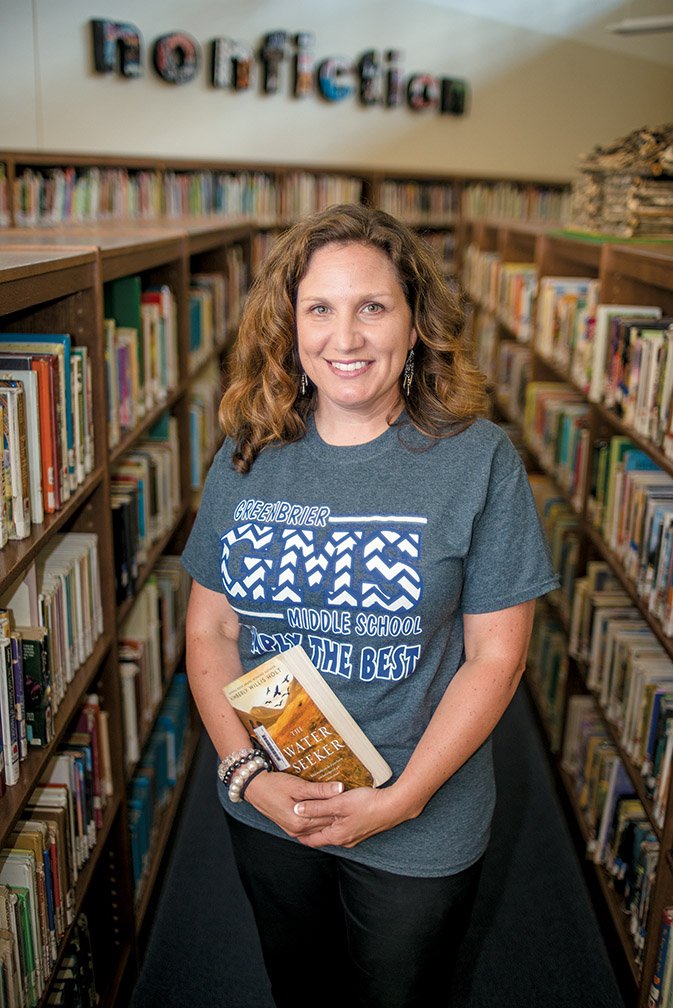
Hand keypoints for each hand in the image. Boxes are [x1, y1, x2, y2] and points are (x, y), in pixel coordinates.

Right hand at [243, 771, 346, 839]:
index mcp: (301, 821)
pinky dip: (320, 821)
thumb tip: (340, 789)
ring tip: (343, 806)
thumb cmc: (274, 785)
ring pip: (319, 827)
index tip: (354, 799)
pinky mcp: (291, 827)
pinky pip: (311, 827)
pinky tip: (326, 813)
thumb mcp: (298, 786)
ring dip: (329, 818)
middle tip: (352, 802)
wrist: (254, 788)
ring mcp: (294, 830)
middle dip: (338, 814)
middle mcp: (298, 830)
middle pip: (325, 824)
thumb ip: (320, 790)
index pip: (329, 818)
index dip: (342, 809)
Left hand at [291, 784, 407, 848]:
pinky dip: (335, 823)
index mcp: (337, 836)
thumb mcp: (338, 804)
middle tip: (299, 822)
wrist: (394, 807)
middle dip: (311, 831)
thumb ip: (317, 807)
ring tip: (314, 817)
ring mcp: (355, 836)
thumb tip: (297, 810)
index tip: (291, 829)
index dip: (301, 835)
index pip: (313, 840)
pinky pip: (343, 829)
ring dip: (324, 826)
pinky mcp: (363, 829)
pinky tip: (336, 814)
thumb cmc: (366, 805)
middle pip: (323, 837)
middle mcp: (345, 840)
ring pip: (334, 832)